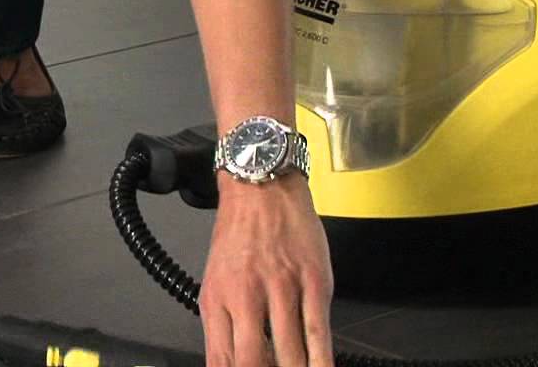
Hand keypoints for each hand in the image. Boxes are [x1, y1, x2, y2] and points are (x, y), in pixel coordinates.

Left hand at [200, 173, 334, 366]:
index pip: (220, 359)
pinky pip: (318, 331)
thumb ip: (222, 322)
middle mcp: (245, 298)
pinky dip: (322, 360)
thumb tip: (229, 362)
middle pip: (253, 362)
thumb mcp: (216, 279)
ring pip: (290, 353)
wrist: (260, 188)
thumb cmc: (238, 235)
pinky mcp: (313, 282)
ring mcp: (281, 289)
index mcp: (216, 300)